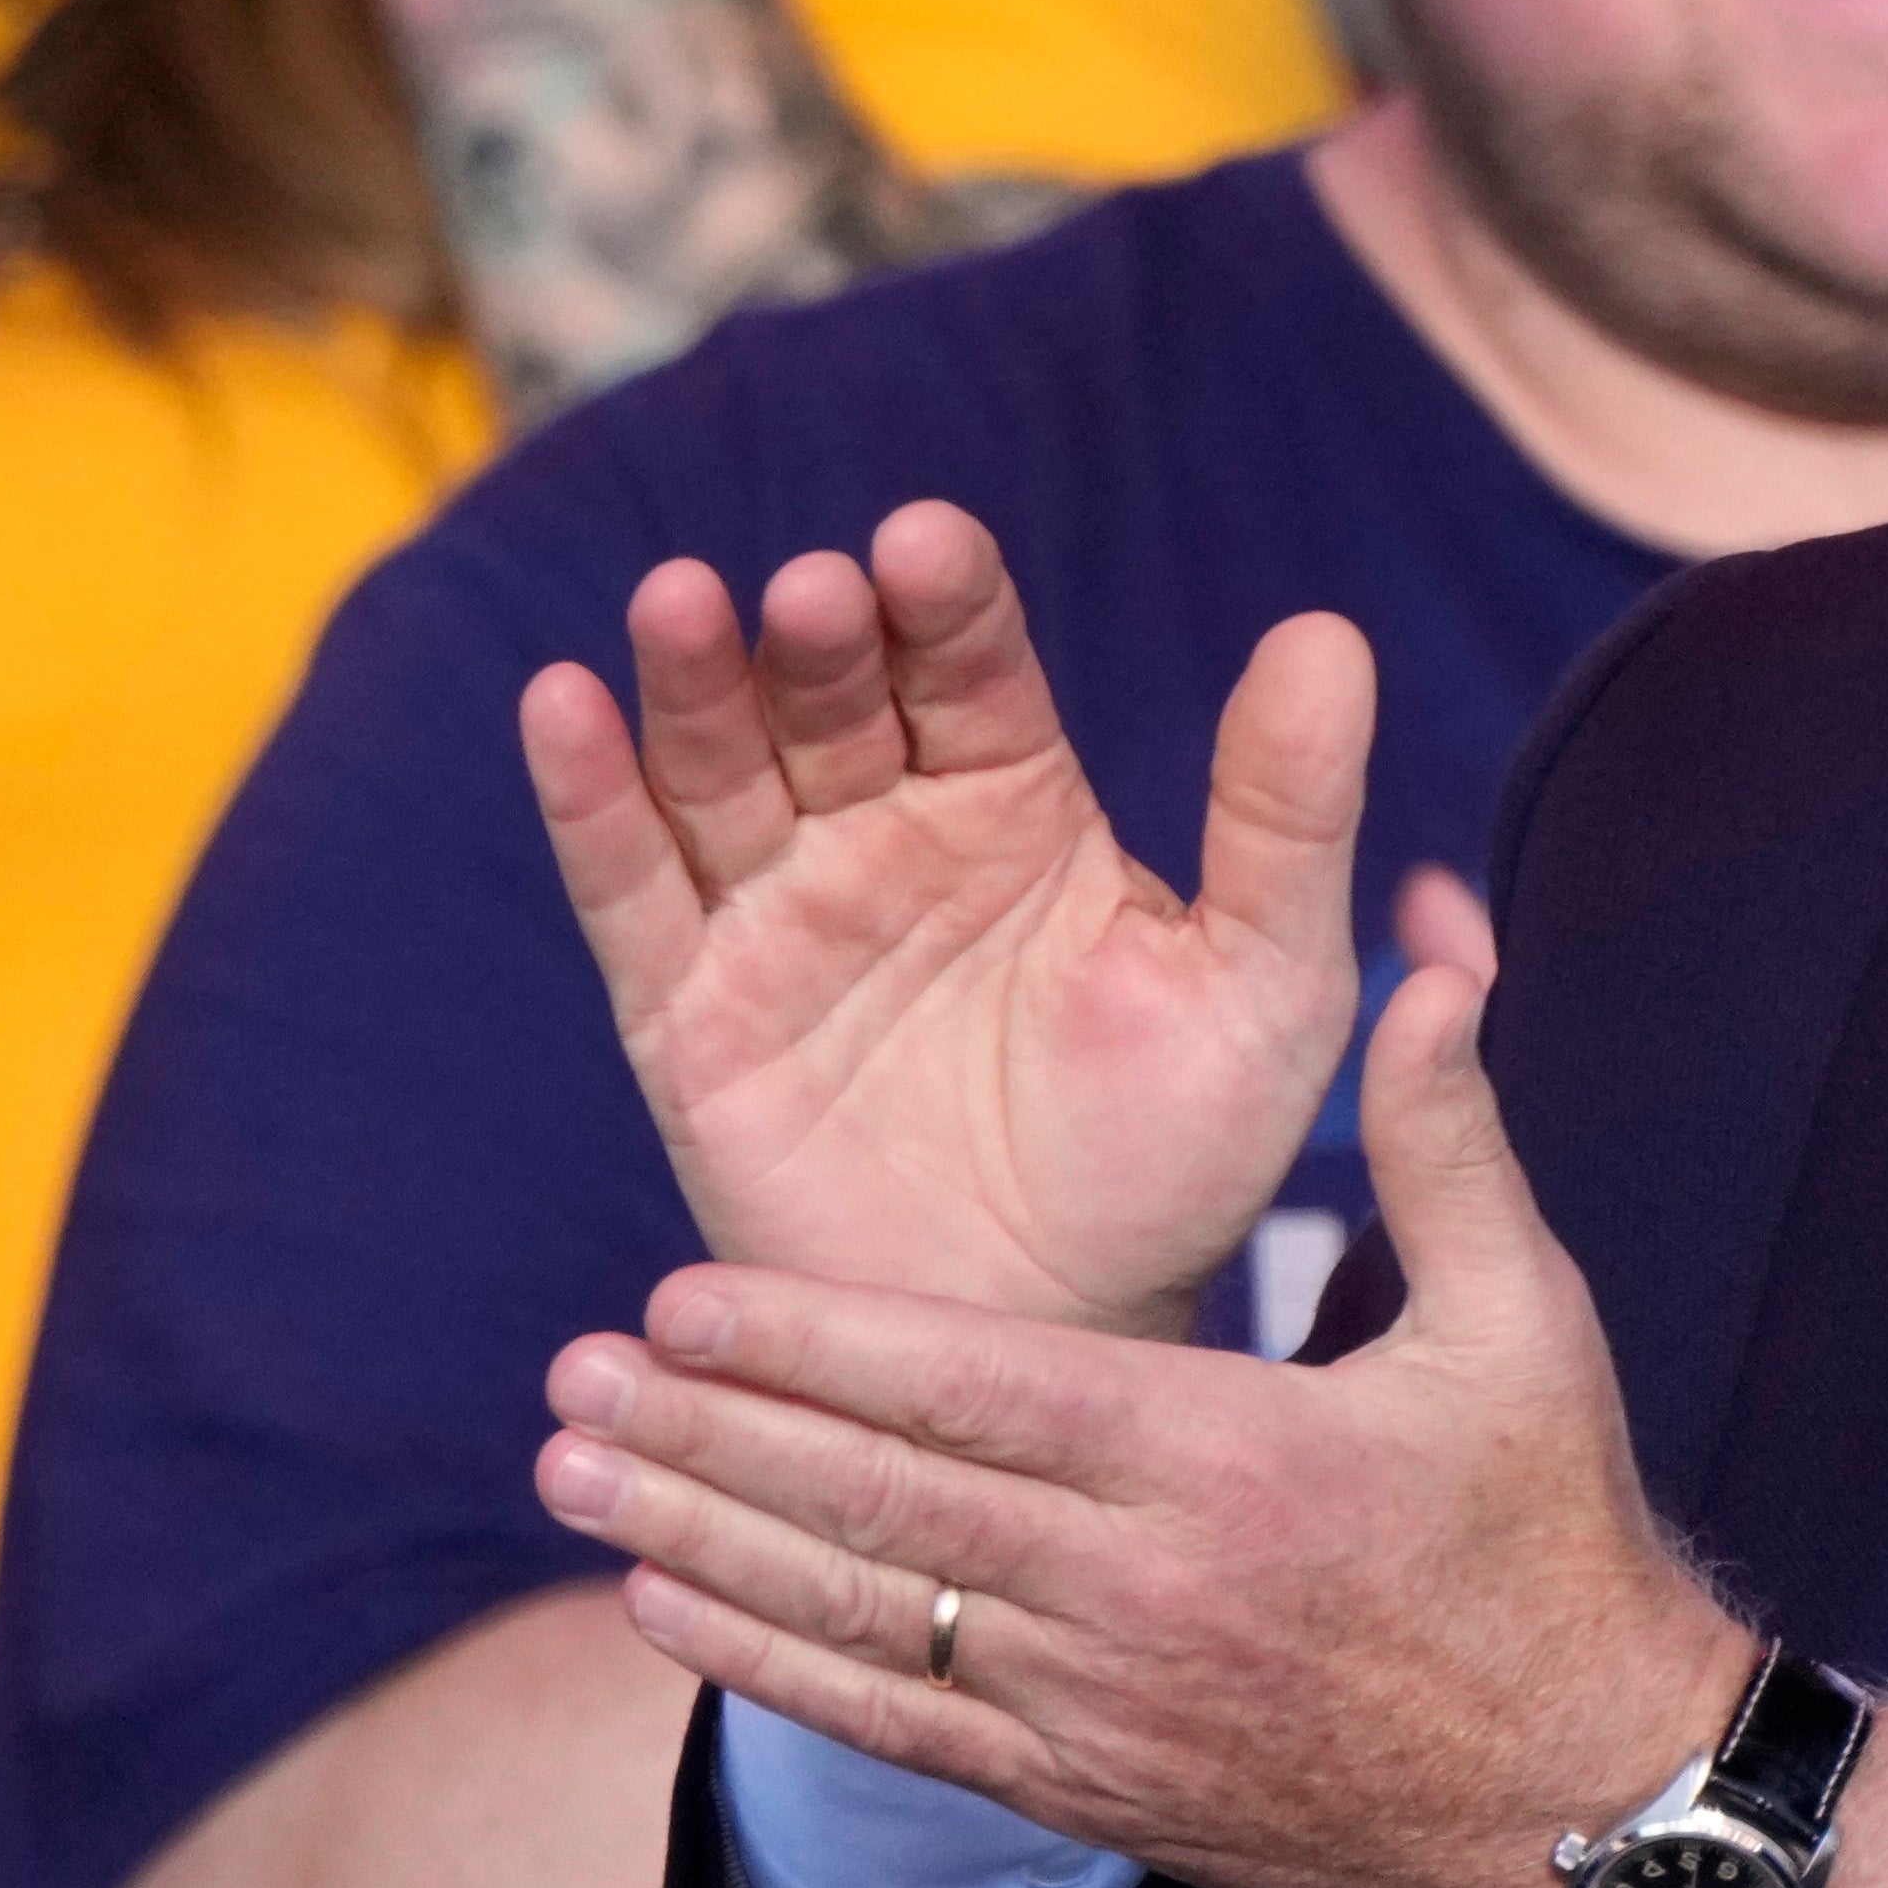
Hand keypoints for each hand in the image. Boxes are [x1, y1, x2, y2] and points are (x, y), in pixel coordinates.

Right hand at [525, 505, 1370, 1334]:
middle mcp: (883, 834)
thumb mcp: (1263, 987)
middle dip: (817, 637)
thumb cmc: (1176, 1167)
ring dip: (690, 682)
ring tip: (681, 601)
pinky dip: (586, 795)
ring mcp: (777, 918)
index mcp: (1015, 802)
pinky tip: (558, 705)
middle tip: (815, 591)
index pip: (969, 667)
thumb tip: (1329, 633)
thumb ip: (1287, 816)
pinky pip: (628, 890)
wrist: (1056, 1344)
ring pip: (716, 768)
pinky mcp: (687, 1015)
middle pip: (831, 697)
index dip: (945, 601)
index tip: (928, 543)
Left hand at [534, 950, 1751, 1887]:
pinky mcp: (1088, 1795)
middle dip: (709, 1439)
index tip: (673, 1304)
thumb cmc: (1551, 1540)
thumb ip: (1445, 1136)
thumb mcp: (1530, 1322)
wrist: (1595, 1799)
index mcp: (1224, 1460)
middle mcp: (1138, 1593)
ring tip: (571, 1483)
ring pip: (861, 1617)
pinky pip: (897, 1729)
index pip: (972, 1394)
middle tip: (567, 1383)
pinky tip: (666, 1613)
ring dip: (699, 1547)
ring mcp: (1101, 1711)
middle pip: (880, 1505)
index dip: (810, 1351)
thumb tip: (1422, 953)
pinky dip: (771, 1672)